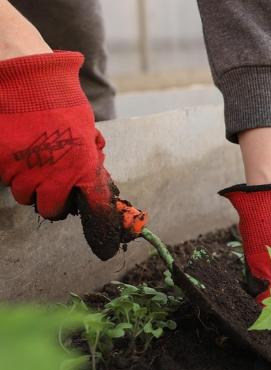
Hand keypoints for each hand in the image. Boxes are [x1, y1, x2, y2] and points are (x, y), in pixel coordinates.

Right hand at [0, 51, 141, 259]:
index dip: (97, 221)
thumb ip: (89, 156)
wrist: (24, 73)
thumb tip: (94, 181)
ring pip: (24, 195)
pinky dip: (9, 171)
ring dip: (28, 186)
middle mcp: (53, 169)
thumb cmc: (58, 97)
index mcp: (82, 161)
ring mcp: (23, 166)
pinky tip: (15, 153)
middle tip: (51, 187)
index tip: (101, 237)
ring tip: (32, 163)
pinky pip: (4, 179)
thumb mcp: (85, 127)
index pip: (92, 204)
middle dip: (51, 202)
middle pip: (49, 209)